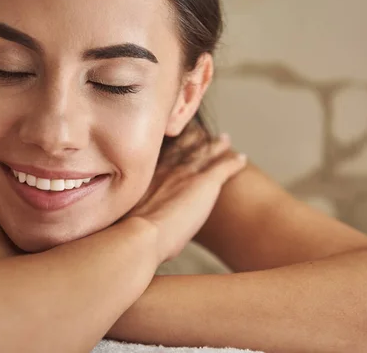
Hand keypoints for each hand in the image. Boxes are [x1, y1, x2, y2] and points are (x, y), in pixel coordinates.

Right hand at [126, 133, 246, 263]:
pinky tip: (241, 159)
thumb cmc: (128, 231)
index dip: (171, 144)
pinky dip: (234, 162)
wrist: (140, 234)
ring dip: (216, 146)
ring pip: (206, 152)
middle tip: (200, 131)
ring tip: (224, 139)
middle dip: (193, 138)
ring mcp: (188, 172)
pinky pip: (225, 166)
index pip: (163, 151)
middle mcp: (167, 166)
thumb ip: (134, 210)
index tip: (175, 139)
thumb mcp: (125, 213)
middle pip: (184, 145)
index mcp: (148, 172)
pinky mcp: (206, 182)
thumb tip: (131, 223)